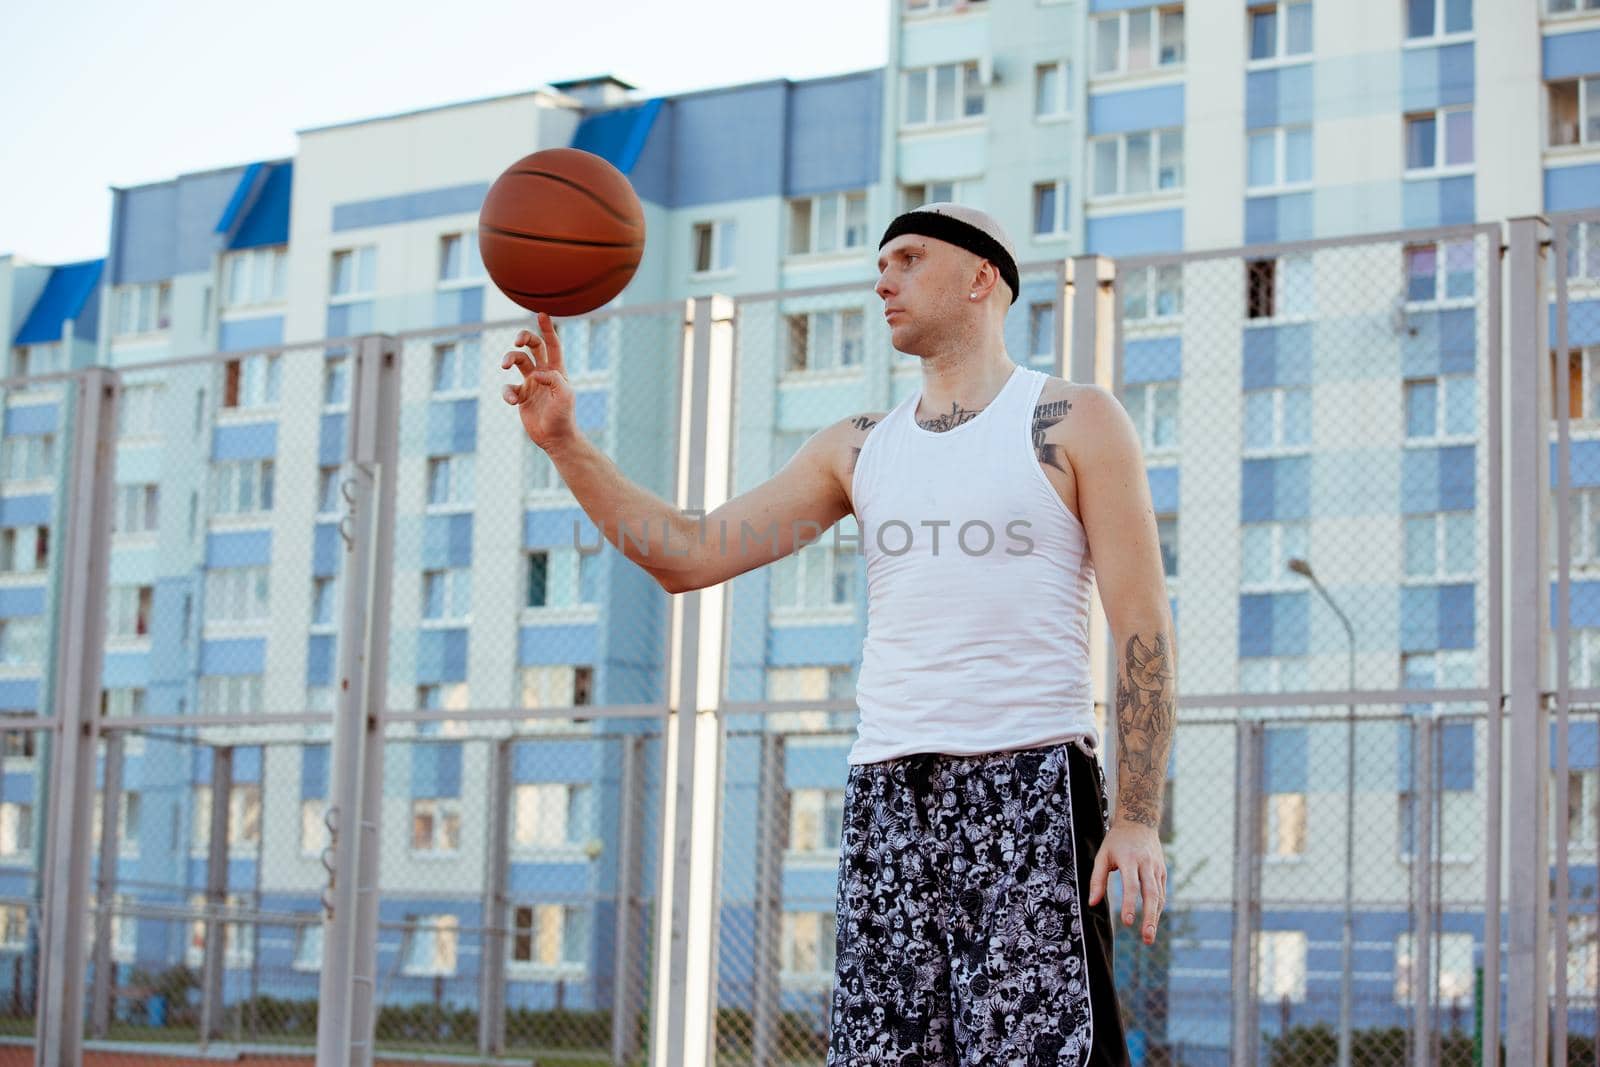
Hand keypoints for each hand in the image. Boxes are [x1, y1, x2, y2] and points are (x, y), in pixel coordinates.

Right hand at [501, 312, 576, 451]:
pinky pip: (508, 387)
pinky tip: (512, 400)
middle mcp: (543, 373)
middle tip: (518, 342)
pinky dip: (507, 392)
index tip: (541, 314)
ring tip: (504, 365)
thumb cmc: (564, 416)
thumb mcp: (565, 395)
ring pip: (517, 361)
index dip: (547, 329)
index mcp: (557, 370)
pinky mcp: (521, 396)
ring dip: (509, 358)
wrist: (556, 438)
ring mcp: (531, 384)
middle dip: (524, 338)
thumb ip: (553, 379)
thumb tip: (535, 373)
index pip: (552, 345)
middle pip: (532, 347)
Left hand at [1088, 819, 1166, 945]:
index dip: (1130, 904)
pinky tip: (1152, 921)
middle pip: (1151, 893)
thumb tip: (1092, 903)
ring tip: (1149, 937)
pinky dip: (1158, 907)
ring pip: (1159, 895)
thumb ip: (1096, 879)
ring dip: (1155, 917)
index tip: (1127, 922)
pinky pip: (1161, 892)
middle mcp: (1146, 864)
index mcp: (1129, 859)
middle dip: (1149, 917)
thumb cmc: (1116, 841)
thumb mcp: (1102, 855)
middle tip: (1147, 938)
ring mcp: (1157, 867)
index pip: (1131, 885)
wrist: (1139, 822)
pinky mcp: (1162, 871)